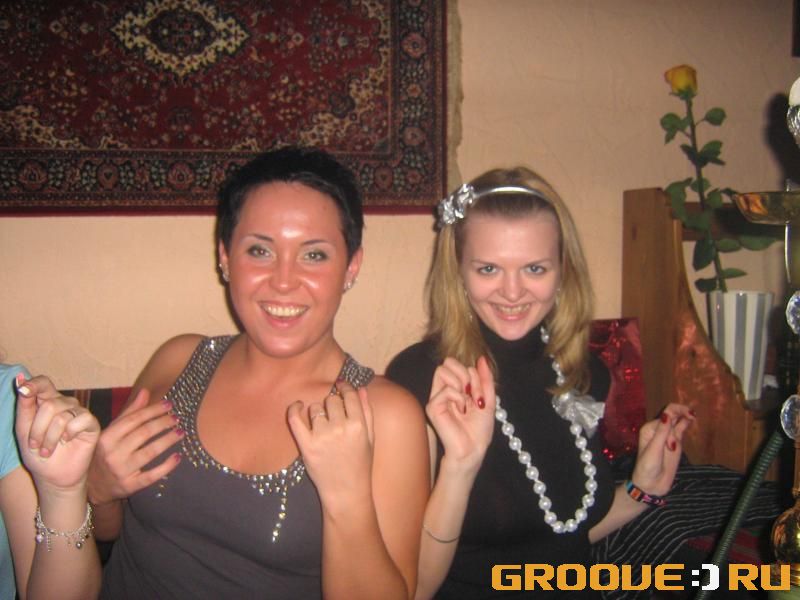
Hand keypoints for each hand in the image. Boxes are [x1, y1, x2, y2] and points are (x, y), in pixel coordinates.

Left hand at [15, 374, 99, 492]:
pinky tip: (67, 442)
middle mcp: (65, 403)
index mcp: (47, 401)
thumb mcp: (23, 429)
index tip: (23, 391)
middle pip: (50, 404)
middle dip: (38, 429)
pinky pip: (80, 421)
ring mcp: (80, 412)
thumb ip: (24, 405)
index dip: (34, 384)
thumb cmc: (37, 453)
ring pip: (62, 416)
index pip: (43, 383)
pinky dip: (68, 434)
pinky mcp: (92, 423)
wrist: (52, 476)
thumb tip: (20, 379)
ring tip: (47, 450)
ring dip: (50, 438)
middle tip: (35, 445)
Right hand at [87, 388, 182, 505]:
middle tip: (177, 418)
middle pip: (144, 434)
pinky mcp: (130, 486)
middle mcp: (113, 453)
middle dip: (163, 423)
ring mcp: (122, 471)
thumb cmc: (106, 452)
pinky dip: (167, 466)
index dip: (153, 410)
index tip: (169, 404)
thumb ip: (130, 412)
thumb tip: (145, 391)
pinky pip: (152, 475)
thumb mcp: (112, 431)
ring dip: (168, 440)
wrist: (94, 486)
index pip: (134, 419)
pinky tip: (178, 456)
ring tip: (181, 432)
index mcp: (107, 437)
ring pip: (150, 452)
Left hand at [287, 381, 373, 510]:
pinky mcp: (306, 446)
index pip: (349, 395)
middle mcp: (340, 428)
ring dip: (318, 411)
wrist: (346, 492)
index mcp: (358, 425)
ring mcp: (322, 436)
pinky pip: (295, 419)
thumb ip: (367, 412)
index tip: (341, 386)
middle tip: (333, 414)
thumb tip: (362, 389)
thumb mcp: (370, 439)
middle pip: (332, 400)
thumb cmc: (361, 466)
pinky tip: (297, 406)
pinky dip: (294, 409)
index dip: (345, 387)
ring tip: (321, 424)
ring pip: (315, 408)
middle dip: (333, 403)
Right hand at [426, 356, 495, 474]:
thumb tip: (481, 358)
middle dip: (465, 374)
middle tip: (471, 394)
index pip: (459, 365)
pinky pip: (445, 389)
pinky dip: (458, 398)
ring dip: (461, 384)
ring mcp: (436, 397)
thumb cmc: (479, 430)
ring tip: (465, 403)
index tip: (480, 394)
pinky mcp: (432, 406)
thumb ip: (485, 378)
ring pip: (442, 370)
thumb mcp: (489, 400)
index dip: (473, 374)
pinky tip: (460, 412)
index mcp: (456, 388)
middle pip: (448, 362)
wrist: (474, 449)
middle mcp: (444, 390)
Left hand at [630, 403, 694, 496]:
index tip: (686, 418)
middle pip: (672, 414)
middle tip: (692, 416)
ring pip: (678, 421)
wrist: (651, 485)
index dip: (675, 415)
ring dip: (685, 417)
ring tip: (693, 416)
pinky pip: (681, 430)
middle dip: (681, 414)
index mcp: (650, 428)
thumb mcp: (654, 449)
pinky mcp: (676, 443)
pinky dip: (686, 423)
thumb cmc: (647, 467)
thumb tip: (667, 414)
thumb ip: (662, 432)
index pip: (666, 414)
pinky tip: (692, 419)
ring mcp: (668, 436)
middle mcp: (659, 429)